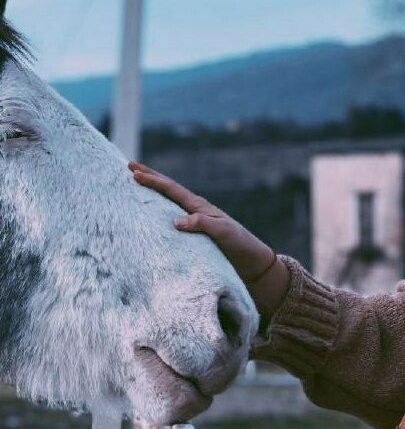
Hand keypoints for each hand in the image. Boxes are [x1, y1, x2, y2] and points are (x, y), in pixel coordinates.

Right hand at [128, 162, 287, 313]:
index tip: (133, 172)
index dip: (152, 180)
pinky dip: (157, 214)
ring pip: (167, 203)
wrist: (251, 263)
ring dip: (151, 193)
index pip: (171, 189)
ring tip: (134, 184)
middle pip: (167, 190)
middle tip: (128, 165)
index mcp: (199, 206)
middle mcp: (194, 211)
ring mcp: (193, 223)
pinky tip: (148, 217)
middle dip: (149, 177)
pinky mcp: (193, 236)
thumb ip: (202, 224)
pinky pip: (170, 221)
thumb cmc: (239, 245)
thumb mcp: (222, 233)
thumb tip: (175, 221)